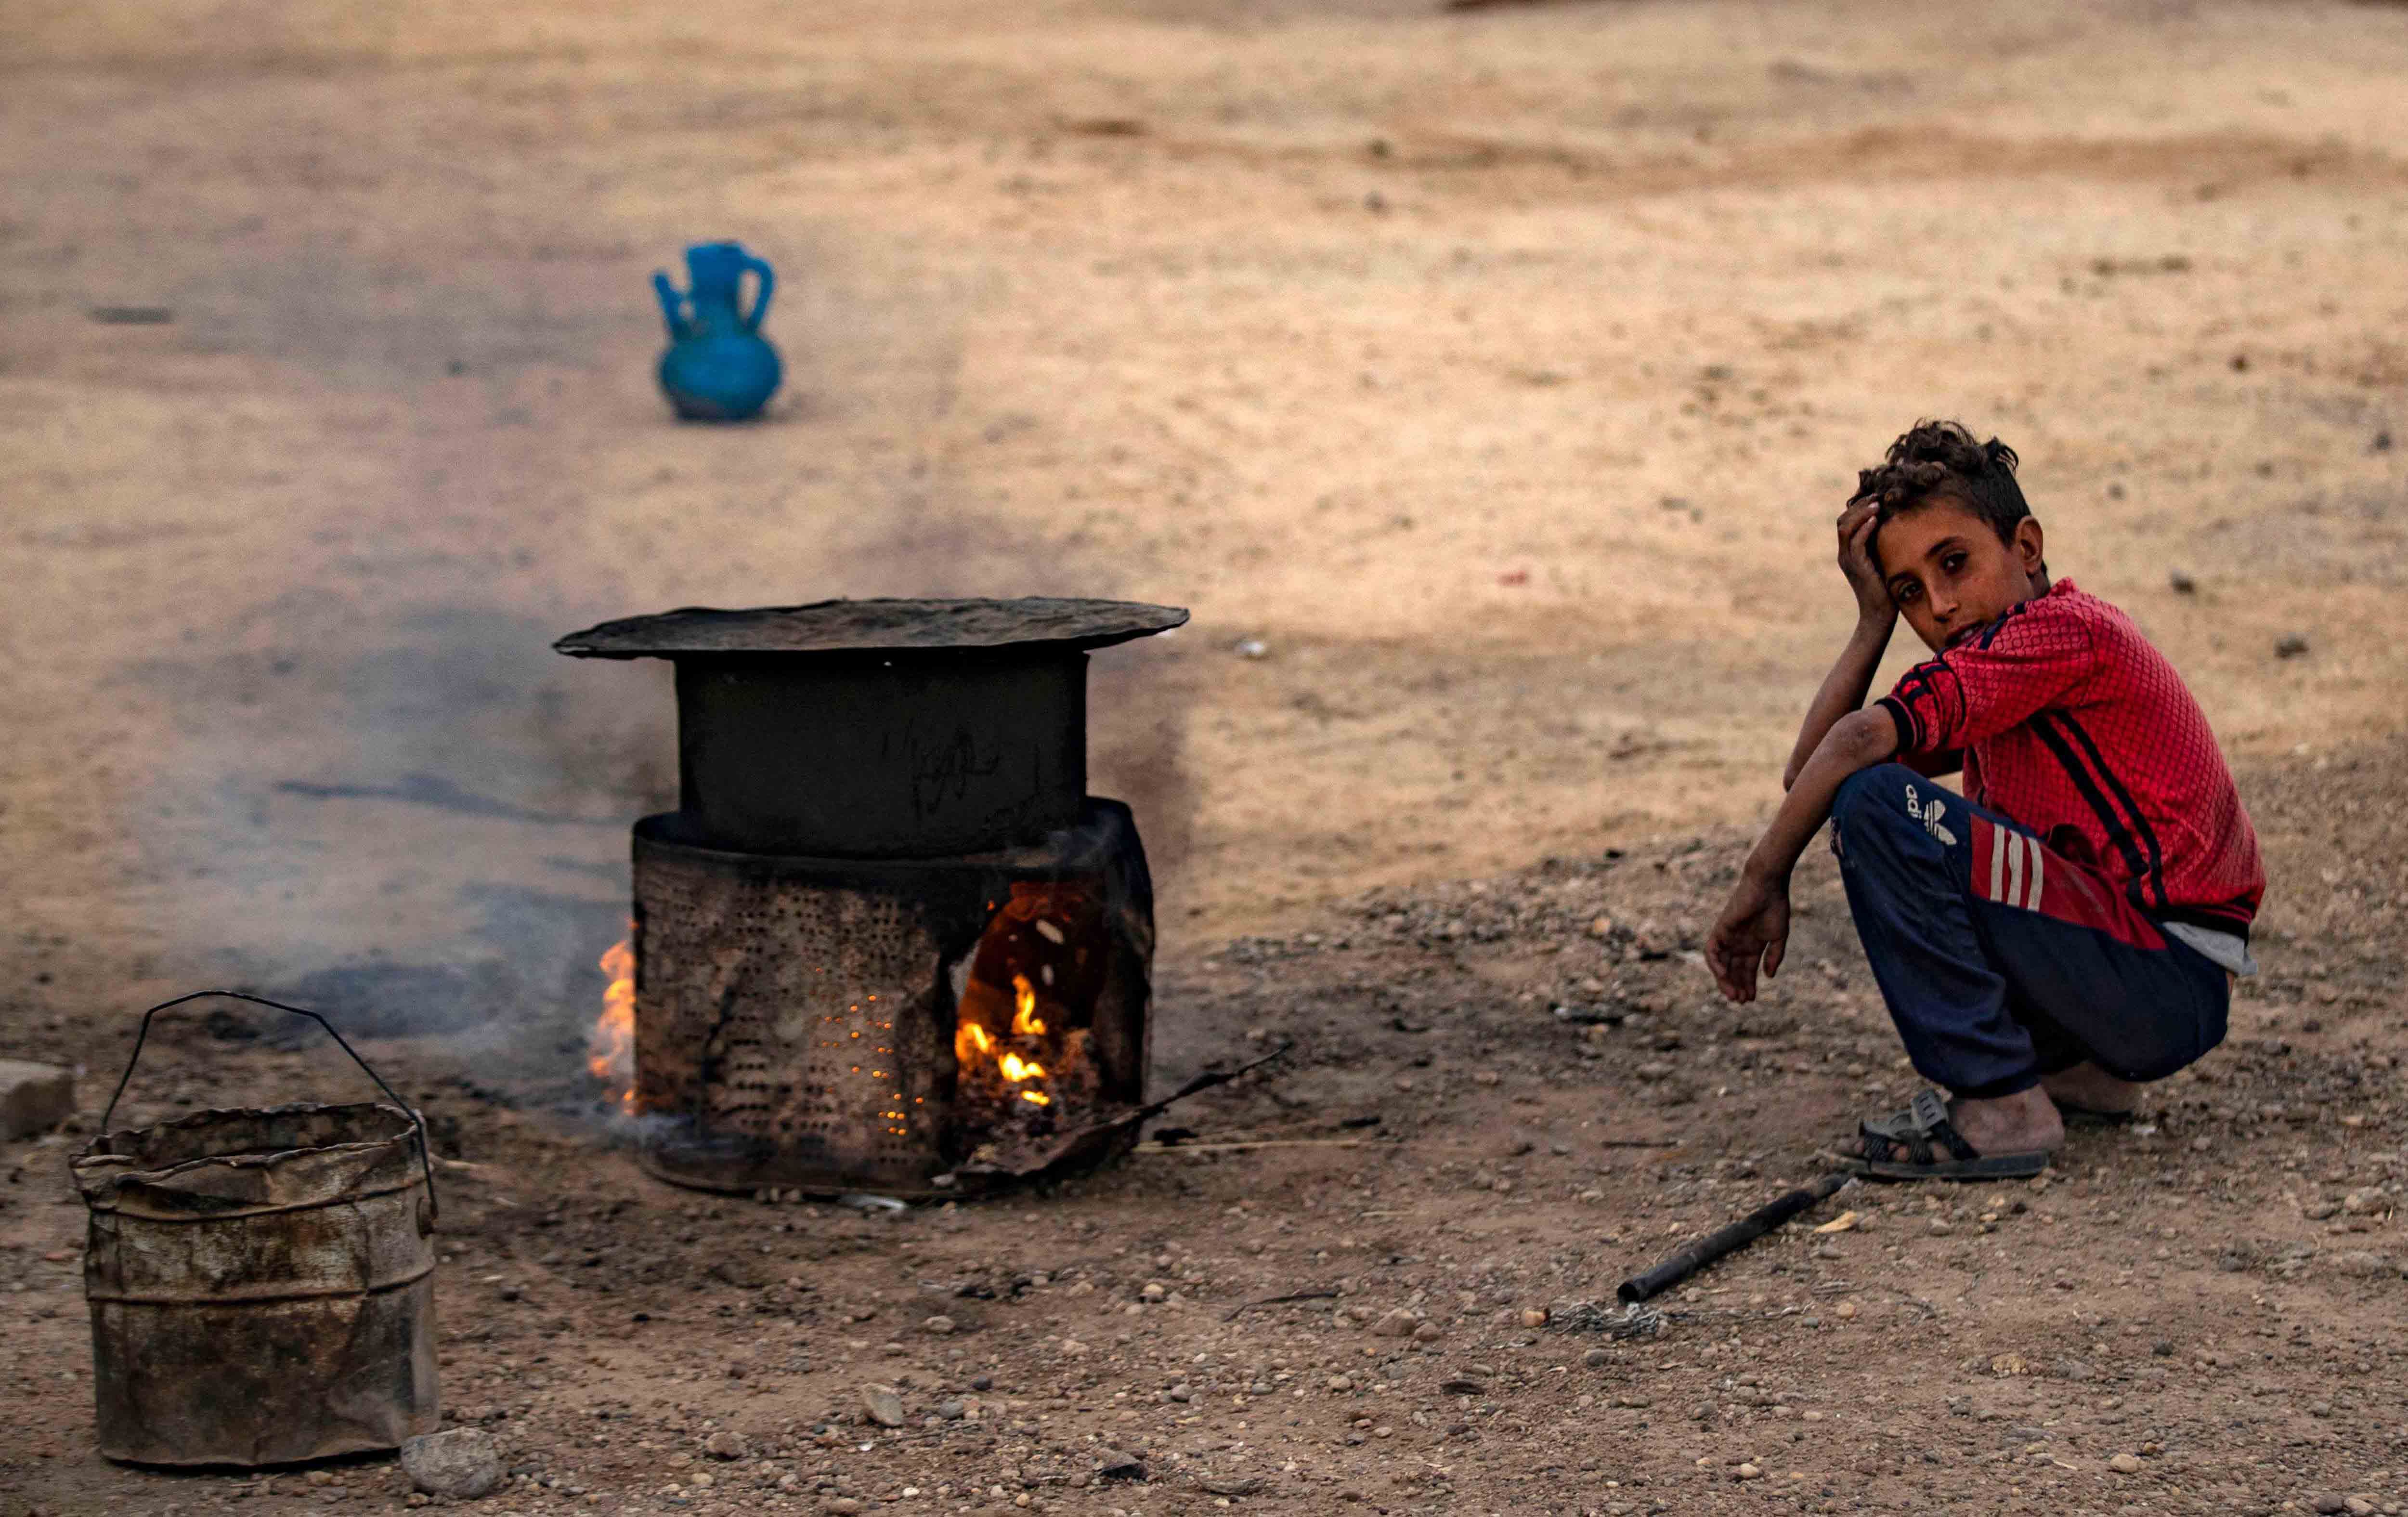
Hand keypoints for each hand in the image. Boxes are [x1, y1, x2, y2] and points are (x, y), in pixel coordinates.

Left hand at [1705, 870, 1789, 1002]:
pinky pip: (1711, 950)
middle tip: (1741, 1001)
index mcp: (1752, 945)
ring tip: (1733, 994)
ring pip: (1721, 964)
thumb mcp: (1778, 937)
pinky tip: (1722, 975)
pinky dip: (1714, 963)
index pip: (1747, 970)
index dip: (1748, 984)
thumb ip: (1773, 956)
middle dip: (1736, 986)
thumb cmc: (1775, 907)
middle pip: (1733, 970)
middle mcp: (1738, 943)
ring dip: (1724, 980)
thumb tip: (1769, 977)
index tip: (1751, 999)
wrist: (1767, 885)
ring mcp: (1728, 937)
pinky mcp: (1720, 929)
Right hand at [1836, 500, 1892, 625]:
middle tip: (1877, 495)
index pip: (1845, 522)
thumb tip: (1894, 524)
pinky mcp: (1856, 567)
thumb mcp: (1883, 561)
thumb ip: (1881, 545)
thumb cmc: (1886, 588)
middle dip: (1859, 505)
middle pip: (1842, 521)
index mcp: (1849, 553)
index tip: (1876, 497)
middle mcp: (1844, 555)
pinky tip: (1876, 519)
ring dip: (1861, 513)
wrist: (1880, 614)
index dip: (1858, 507)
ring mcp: (1848, 560)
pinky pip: (1856, 542)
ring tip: (1877, 503)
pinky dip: (1864, 528)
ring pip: (1846, 528)